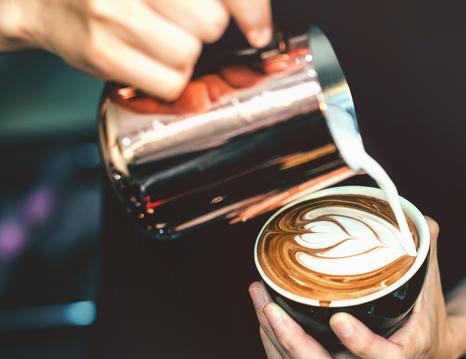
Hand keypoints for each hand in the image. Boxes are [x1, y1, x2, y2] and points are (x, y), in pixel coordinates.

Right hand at [0, 0, 271, 99]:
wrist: (45, 2)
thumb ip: (204, 1)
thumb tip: (257, 27)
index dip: (252, 10)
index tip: (259, 30)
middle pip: (211, 23)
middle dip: (204, 30)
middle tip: (177, 24)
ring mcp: (113, 15)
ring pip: (190, 55)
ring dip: (184, 56)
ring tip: (155, 39)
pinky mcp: (104, 53)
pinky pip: (170, 83)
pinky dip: (168, 80)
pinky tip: (146, 60)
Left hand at [249, 218, 465, 358]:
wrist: (424, 349)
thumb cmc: (425, 315)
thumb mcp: (430, 285)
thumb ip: (425, 251)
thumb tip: (422, 220)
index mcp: (401, 354)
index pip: (382, 358)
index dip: (360, 343)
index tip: (339, 319)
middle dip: (293, 342)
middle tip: (272, 308)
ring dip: (274, 337)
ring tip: (259, 296)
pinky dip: (274, 342)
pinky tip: (263, 311)